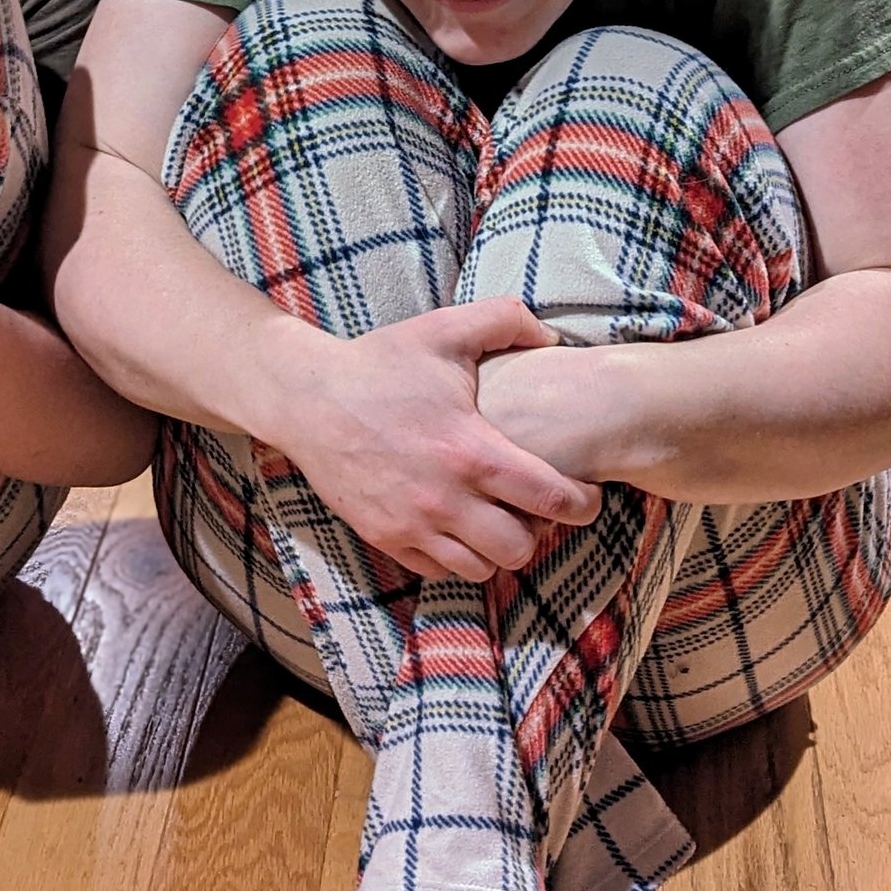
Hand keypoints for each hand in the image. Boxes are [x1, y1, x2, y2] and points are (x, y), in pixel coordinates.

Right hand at [257, 298, 602, 582]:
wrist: (306, 398)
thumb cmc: (379, 363)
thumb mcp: (443, 330)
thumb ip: (506, 320)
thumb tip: (552, 335)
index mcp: (471, 451)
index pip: (553, 500)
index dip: (582, 503)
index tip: (584, 493)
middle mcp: (446, 498)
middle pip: (521, 548)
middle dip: (540, 532)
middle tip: (535, 508)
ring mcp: (413, 524)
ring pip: (482, 569)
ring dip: (497, 548)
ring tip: (497, 519)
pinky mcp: (386, 537)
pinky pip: (439, 570)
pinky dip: (456, 556)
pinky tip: (457, 525)